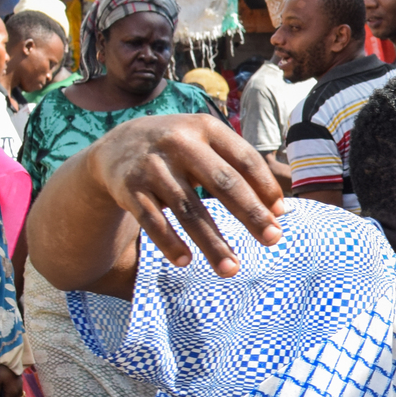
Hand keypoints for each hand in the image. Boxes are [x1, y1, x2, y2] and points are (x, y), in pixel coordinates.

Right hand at [87, 114, 285, 276]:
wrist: (116, 145)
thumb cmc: (179, 151)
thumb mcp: (206, 144)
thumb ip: (239, 169)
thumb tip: (278, 210)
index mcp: (206, 128)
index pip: (245, 159)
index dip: (266, 188)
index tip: (280, 215)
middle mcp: (179, 142)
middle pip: (223, 182)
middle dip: (250, 214)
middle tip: (272, 240)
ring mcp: (152, 165)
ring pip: (188, 209)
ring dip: (212, 242)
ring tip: (231, 269)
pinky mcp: (129, 187)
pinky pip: (152, 219)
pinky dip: (168, 242)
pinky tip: (185, 261)